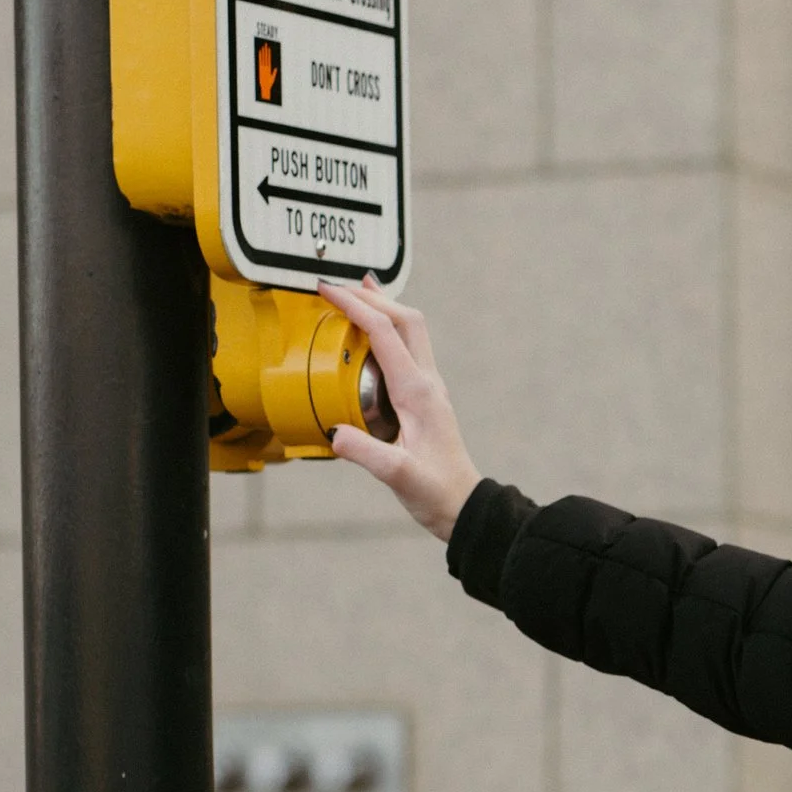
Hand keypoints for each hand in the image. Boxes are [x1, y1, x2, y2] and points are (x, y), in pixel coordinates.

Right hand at [320, 277, 481, 541]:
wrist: (463, 506)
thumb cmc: (437, 492)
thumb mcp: (399, 475)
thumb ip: (367, 453)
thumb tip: (335, 432)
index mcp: (418, 392)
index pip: (386, 333)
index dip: (356, 307)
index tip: (328, 291)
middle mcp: (426, 383)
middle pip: (406, 319)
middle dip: (372, 296)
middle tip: (339, 284)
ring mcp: (427, 389)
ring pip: (409, 332)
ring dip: (383, 308)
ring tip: (355, 292)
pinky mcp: (422, 399)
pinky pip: (406, 352)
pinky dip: (386, 332)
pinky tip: (370, 336)